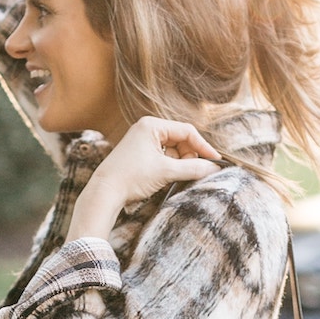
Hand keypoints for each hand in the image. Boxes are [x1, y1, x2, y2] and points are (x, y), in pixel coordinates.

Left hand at [68, 118, 220, 240]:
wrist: (104, 193)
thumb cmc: (131, 177)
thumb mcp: (166, 171)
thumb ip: (193, 168)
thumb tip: (214, 168)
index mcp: (151, 125)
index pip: (186, 131)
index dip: (203, 146)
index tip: (215, 162)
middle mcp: (146, 129)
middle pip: (180, 140)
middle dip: (190, 156)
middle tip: (196, 172)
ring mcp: (142, 141)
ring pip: (173, 150)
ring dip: (180, 163)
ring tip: (178, 177)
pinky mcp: (140, 155)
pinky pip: (163, 157)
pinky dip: (170, 167)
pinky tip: (169, 178)